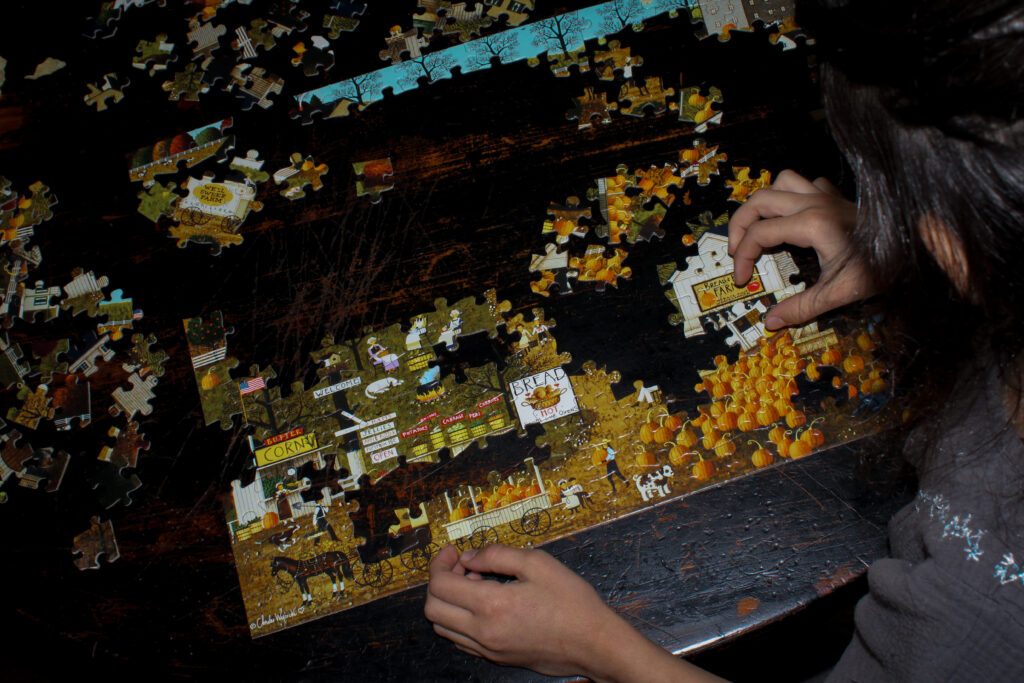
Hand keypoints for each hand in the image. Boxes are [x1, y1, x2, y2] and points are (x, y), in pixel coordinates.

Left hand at [424, 544, 721, 681]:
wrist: (595, 644)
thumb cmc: (572, 603)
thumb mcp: (538, 564)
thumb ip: (498, 555)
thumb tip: (470, 556)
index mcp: (492, 605)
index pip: (440, 585)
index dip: (440, 563)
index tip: (454, 552)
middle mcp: (483, 632)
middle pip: (433, 608)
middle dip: (439, 581)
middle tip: (461, 566)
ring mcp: (488, 649)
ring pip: (442, 628)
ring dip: (448, 602)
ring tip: (475, 583)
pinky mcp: (496, 658)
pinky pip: (460, 640)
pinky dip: (460, 619)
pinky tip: (484, 604)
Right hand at [728, 169, 871, 328]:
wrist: (917, 247)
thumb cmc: (881, 267)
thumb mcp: (839, 292)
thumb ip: (802, 308)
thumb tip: (771, 322)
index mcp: (810, 224)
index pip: (759, 234)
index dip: (743, 257)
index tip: (743, 280)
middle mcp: (814, 203)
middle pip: (759, 200)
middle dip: (740, 225)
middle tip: (736, 251)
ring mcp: (826, 195)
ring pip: (781, 181)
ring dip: (765, 202)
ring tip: (761, 227)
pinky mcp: (837, 196)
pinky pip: (807, 183)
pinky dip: (793, 196)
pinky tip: (796, 217)